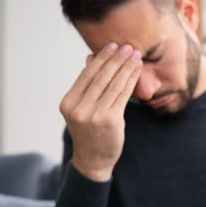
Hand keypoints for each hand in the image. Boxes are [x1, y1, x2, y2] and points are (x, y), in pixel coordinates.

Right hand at [59, 43, 141, 181]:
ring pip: (113, 84)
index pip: (86, 75)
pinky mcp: (110, 120)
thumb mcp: (81, 108)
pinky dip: (131, 80)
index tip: (112, 46)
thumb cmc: (89, 131)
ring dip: (126, 67)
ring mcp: (94, 115)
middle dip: (116, 59)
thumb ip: (86, 85)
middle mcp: (79, 108)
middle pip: (100, 77)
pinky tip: (137, 70)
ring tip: (135, 54)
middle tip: (127, 46)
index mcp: (68, 103)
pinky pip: (123, 95)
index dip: (101, 59)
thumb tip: (90, 58)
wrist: (93, 160)